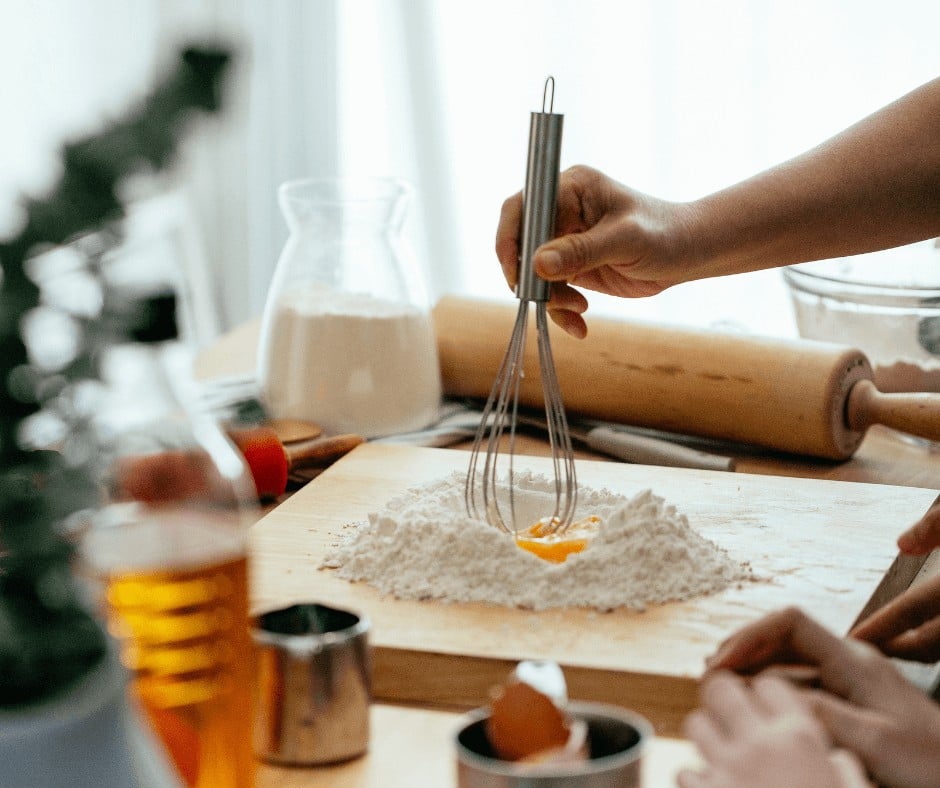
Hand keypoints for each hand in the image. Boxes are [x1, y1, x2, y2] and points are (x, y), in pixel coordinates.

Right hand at [495, 165, 698, 337]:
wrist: (690, 254)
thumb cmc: (666, 234)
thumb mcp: (626, 240)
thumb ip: (582, 250)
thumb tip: (538, 264)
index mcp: (571, 188)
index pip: (523, 208)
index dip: (511, 240)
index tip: (517, 273)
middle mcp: (562, 211)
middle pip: (522, 245)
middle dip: (531, 278)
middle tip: (546, 299)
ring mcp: (565, 240)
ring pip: (534, 273)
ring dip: (549, 299)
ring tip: (578, 311)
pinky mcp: (571, 266)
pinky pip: (551, 290)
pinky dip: (560, 310)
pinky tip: (580, 322)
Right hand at [706, 607, 939, 787]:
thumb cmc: (928, 761)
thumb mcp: (876, 743)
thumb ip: (824, 716)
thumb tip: (770, 695)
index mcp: (854, 661)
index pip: (790, 622)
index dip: (751, 636)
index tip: (723, 663)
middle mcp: (848, 659)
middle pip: (782, 635)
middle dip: (742, 649)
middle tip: (709, 675)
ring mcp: (848, 677)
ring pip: (787, 657)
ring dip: (751, 667)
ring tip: (721, 687)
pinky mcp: (849, 697)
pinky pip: (799, 679)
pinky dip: (768, 685)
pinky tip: (754, 703)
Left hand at [849, 502, 939, 660]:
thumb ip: (935, 526)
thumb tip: (902, 545)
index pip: (911, 611)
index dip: (879, 627)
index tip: (852, 639)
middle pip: (928, 644)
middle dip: (894, 649)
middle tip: (865, 648)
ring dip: (918, 650)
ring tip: (891, 646)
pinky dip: (936, 643)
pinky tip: (925, 635)